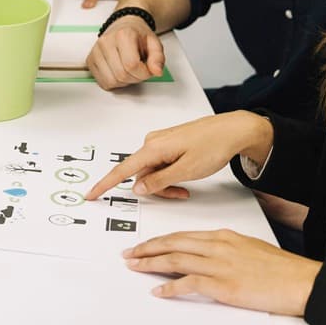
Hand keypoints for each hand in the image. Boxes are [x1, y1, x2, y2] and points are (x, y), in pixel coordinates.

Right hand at [85, 15, 164, 89]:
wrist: (123, 25)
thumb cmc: (137, 34)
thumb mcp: (154, 43)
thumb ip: (158, 58)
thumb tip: (156, 71)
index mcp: (123, 35)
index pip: (131, 65)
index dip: (143, 73)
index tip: (148, 69)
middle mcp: (106, 42)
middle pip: (121, 75)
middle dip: (135, 78)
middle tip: (139, 70)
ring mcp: (95, 51)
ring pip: (111, 81)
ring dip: (124, 82)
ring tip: (129, 70)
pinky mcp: (90, 60)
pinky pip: (102, 82)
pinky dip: (114, 82)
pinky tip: (119, 72)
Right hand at [85, 111, 273, 200]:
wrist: (233, 130)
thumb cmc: (213, 146)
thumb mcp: (186, 170)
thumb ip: (159, 181)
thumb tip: (137, 188)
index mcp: (153, 148)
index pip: (123, 170)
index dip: (106, 184)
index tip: (91, 194)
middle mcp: (152, 142)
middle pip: (141, 175)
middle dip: (156, 189)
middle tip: (180, 194)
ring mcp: (160, 142)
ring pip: (152, 171)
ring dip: (165, 183)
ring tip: (187, 186)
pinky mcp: (169, 143)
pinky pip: (161, 164)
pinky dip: (170, 174)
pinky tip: (185, 175)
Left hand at [124, 229, 321, 315]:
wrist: (303, 281)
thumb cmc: (283, 270)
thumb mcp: (251, 249)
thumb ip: (227, 251)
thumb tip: (209, 258)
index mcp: (225, 237)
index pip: (184, 236)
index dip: (161, 240)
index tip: (146, 245)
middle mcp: (219, 247)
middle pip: (174, 243)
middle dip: (147, 248)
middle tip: (130, 253)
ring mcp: (220, 265)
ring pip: (175, 259)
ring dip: (151, 264)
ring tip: (135, 267)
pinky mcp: (224, 286)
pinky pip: (189, 283)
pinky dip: (171, 287)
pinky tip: (160, 290)